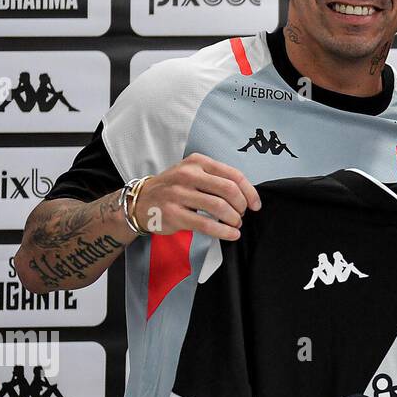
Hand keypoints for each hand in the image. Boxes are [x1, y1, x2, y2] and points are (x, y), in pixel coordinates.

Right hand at [135, 153, 261, 240]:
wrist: (140, 202)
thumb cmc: (173, 188)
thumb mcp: (193, 173)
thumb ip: (216, 178)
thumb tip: (246, 194)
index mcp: (197, 162)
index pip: (233, 175)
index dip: (249, 191)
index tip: (256, 204)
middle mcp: (187, 175)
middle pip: (229, 190)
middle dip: (242, 205)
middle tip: (243, 214)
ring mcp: (178, 194)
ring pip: (219, 207)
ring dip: (234, 218)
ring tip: (236, 224)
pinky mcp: (174, 214)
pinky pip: (206, 224)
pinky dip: (224, 231)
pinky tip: (231, 234)